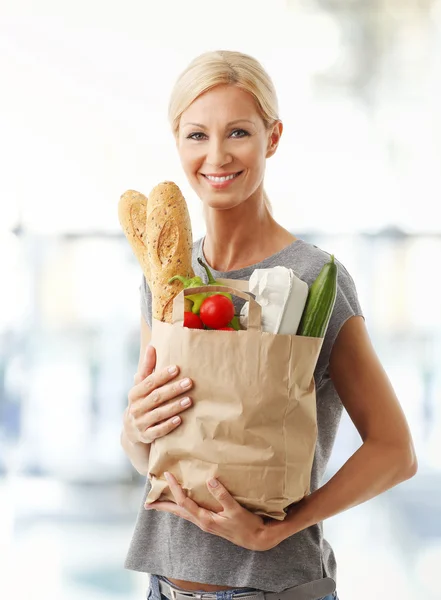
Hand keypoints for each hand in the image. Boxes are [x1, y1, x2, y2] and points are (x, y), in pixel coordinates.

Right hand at [123, 345, 193, 444]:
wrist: (131, 431)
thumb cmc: (141, 402)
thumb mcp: (141, 386)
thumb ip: (147, 368)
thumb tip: (152, 346)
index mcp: (134, 393)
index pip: (148, 382)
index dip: (162, 375)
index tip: (177, 368)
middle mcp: (135, 408)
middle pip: (155, 397)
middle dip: (173, 389)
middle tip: (189, 383)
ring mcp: (139, 423)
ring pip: (158, 414)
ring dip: (174, 407)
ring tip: (189, 400)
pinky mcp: (146, 436)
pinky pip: (157, 431)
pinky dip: (168, 425)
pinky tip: (180, 420)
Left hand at [145, 472, 281, 550]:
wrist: (256, 539)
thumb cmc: (247, 525)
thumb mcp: (236, 510)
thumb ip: (223, 495)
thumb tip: (210, 480)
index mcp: (205, 519)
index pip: (184, 502)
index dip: (174, 489)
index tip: (167, 476)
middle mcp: (202, 522)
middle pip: (177, 511)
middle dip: (162, 505)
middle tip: (148, 502)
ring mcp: (205, 523)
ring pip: (183, 513)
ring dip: (171, 506)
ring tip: (160, 501)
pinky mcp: (210, 522)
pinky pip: (191, 513)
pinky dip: (182, 506)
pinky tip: (183, 503)